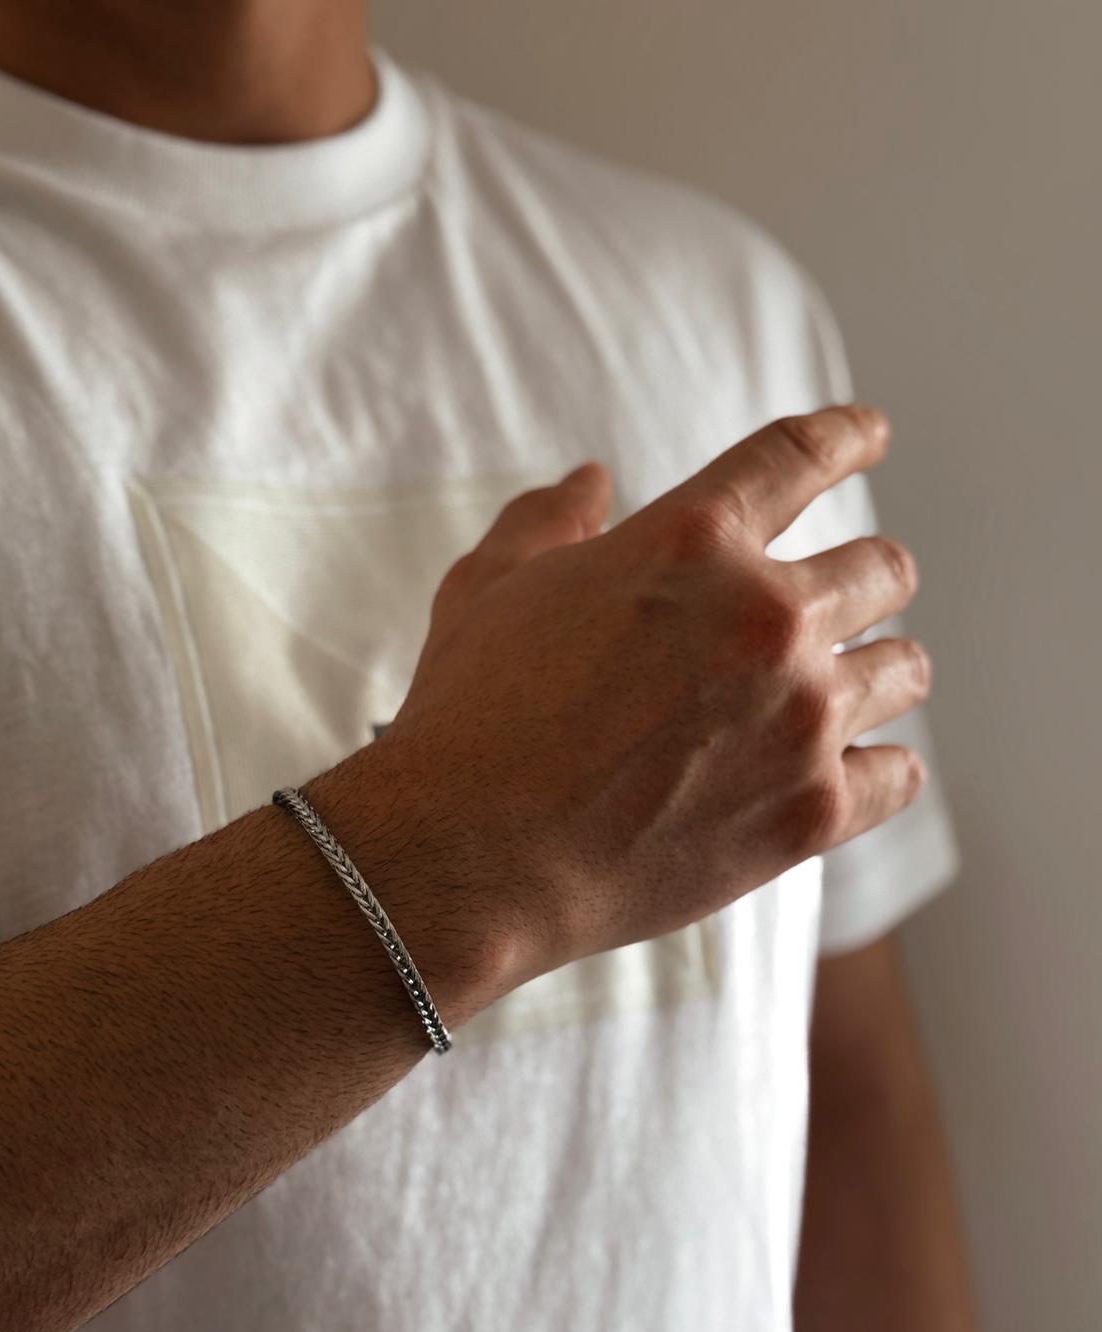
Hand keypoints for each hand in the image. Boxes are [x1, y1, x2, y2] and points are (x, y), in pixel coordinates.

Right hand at [381, 405, 928, 995]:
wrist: (469, 856)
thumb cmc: (469, 719)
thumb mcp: (487, 588)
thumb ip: (547, 520)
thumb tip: (590, 480)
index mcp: (691, 541)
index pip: (800, 456)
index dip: (847, 436)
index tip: (870, 434)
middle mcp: (765, 617)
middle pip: (881, 569)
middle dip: (865, 578)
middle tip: (840, 601)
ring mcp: (800, 717)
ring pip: (904, 669)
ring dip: (876, 671)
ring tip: (847, 687)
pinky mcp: (811, 812)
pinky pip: (900, 775)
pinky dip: (879, 767)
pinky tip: (851, 767)